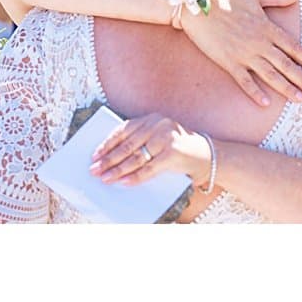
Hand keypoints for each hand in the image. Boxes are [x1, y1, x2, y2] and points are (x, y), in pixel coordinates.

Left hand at [89, 113, 210, 186]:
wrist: (207, 156)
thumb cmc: (177, 149)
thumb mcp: (158, 139)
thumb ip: (140, 142)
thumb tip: (111, 158)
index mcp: (151, 119)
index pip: (123, 130)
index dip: (107, 143)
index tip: (94, 155)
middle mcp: (158, 125)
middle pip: (127, 145)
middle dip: (108, 159)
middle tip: (95, 170)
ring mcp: (166, 138)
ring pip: (135, 157)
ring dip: (117, 169)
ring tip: (106, 178)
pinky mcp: (173, 153)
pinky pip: (148, 168)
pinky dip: (134, 177)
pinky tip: (123, 182)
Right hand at [179, 0, 301, 106]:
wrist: (196, 6)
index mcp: (267, 27)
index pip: (293, 47)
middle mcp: (259, 43)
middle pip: (286, 65)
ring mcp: (244, 54)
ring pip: (270, 75)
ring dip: (286, 88)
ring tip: (300, 99)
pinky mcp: (228, 62)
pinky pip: (244, 80)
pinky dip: (255, 92)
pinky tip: (266, 103)